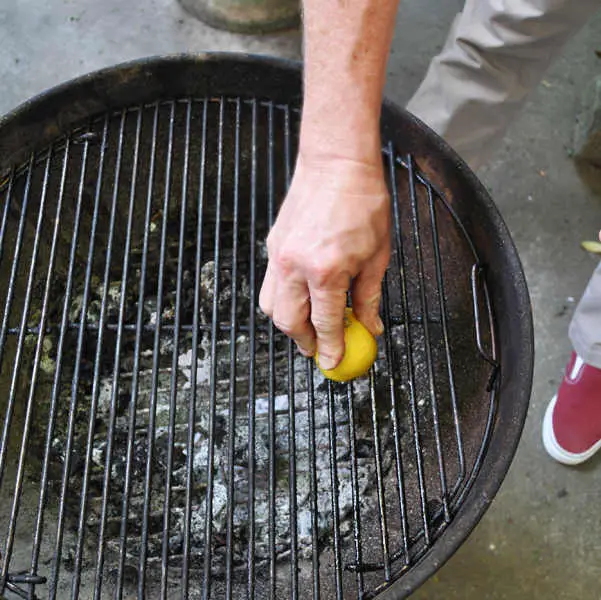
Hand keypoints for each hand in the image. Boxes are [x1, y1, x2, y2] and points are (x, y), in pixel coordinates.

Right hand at [259, 153, 390, 369]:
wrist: (336, 163)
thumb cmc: (362, 202)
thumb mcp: (377, 255)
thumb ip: (369, 296)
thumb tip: (370, 325)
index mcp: (325, 271)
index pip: (325, 323)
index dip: (331, 348)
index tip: (334, 362)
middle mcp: (294, 267)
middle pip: (290, 322)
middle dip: (304, 342)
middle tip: (320, 349)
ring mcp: (279, 256)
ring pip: (272, 306)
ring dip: (289, 323)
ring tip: (309, 327)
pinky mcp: (272, 246)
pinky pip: (271, 284)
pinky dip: (283, 300)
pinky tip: (301, 298)